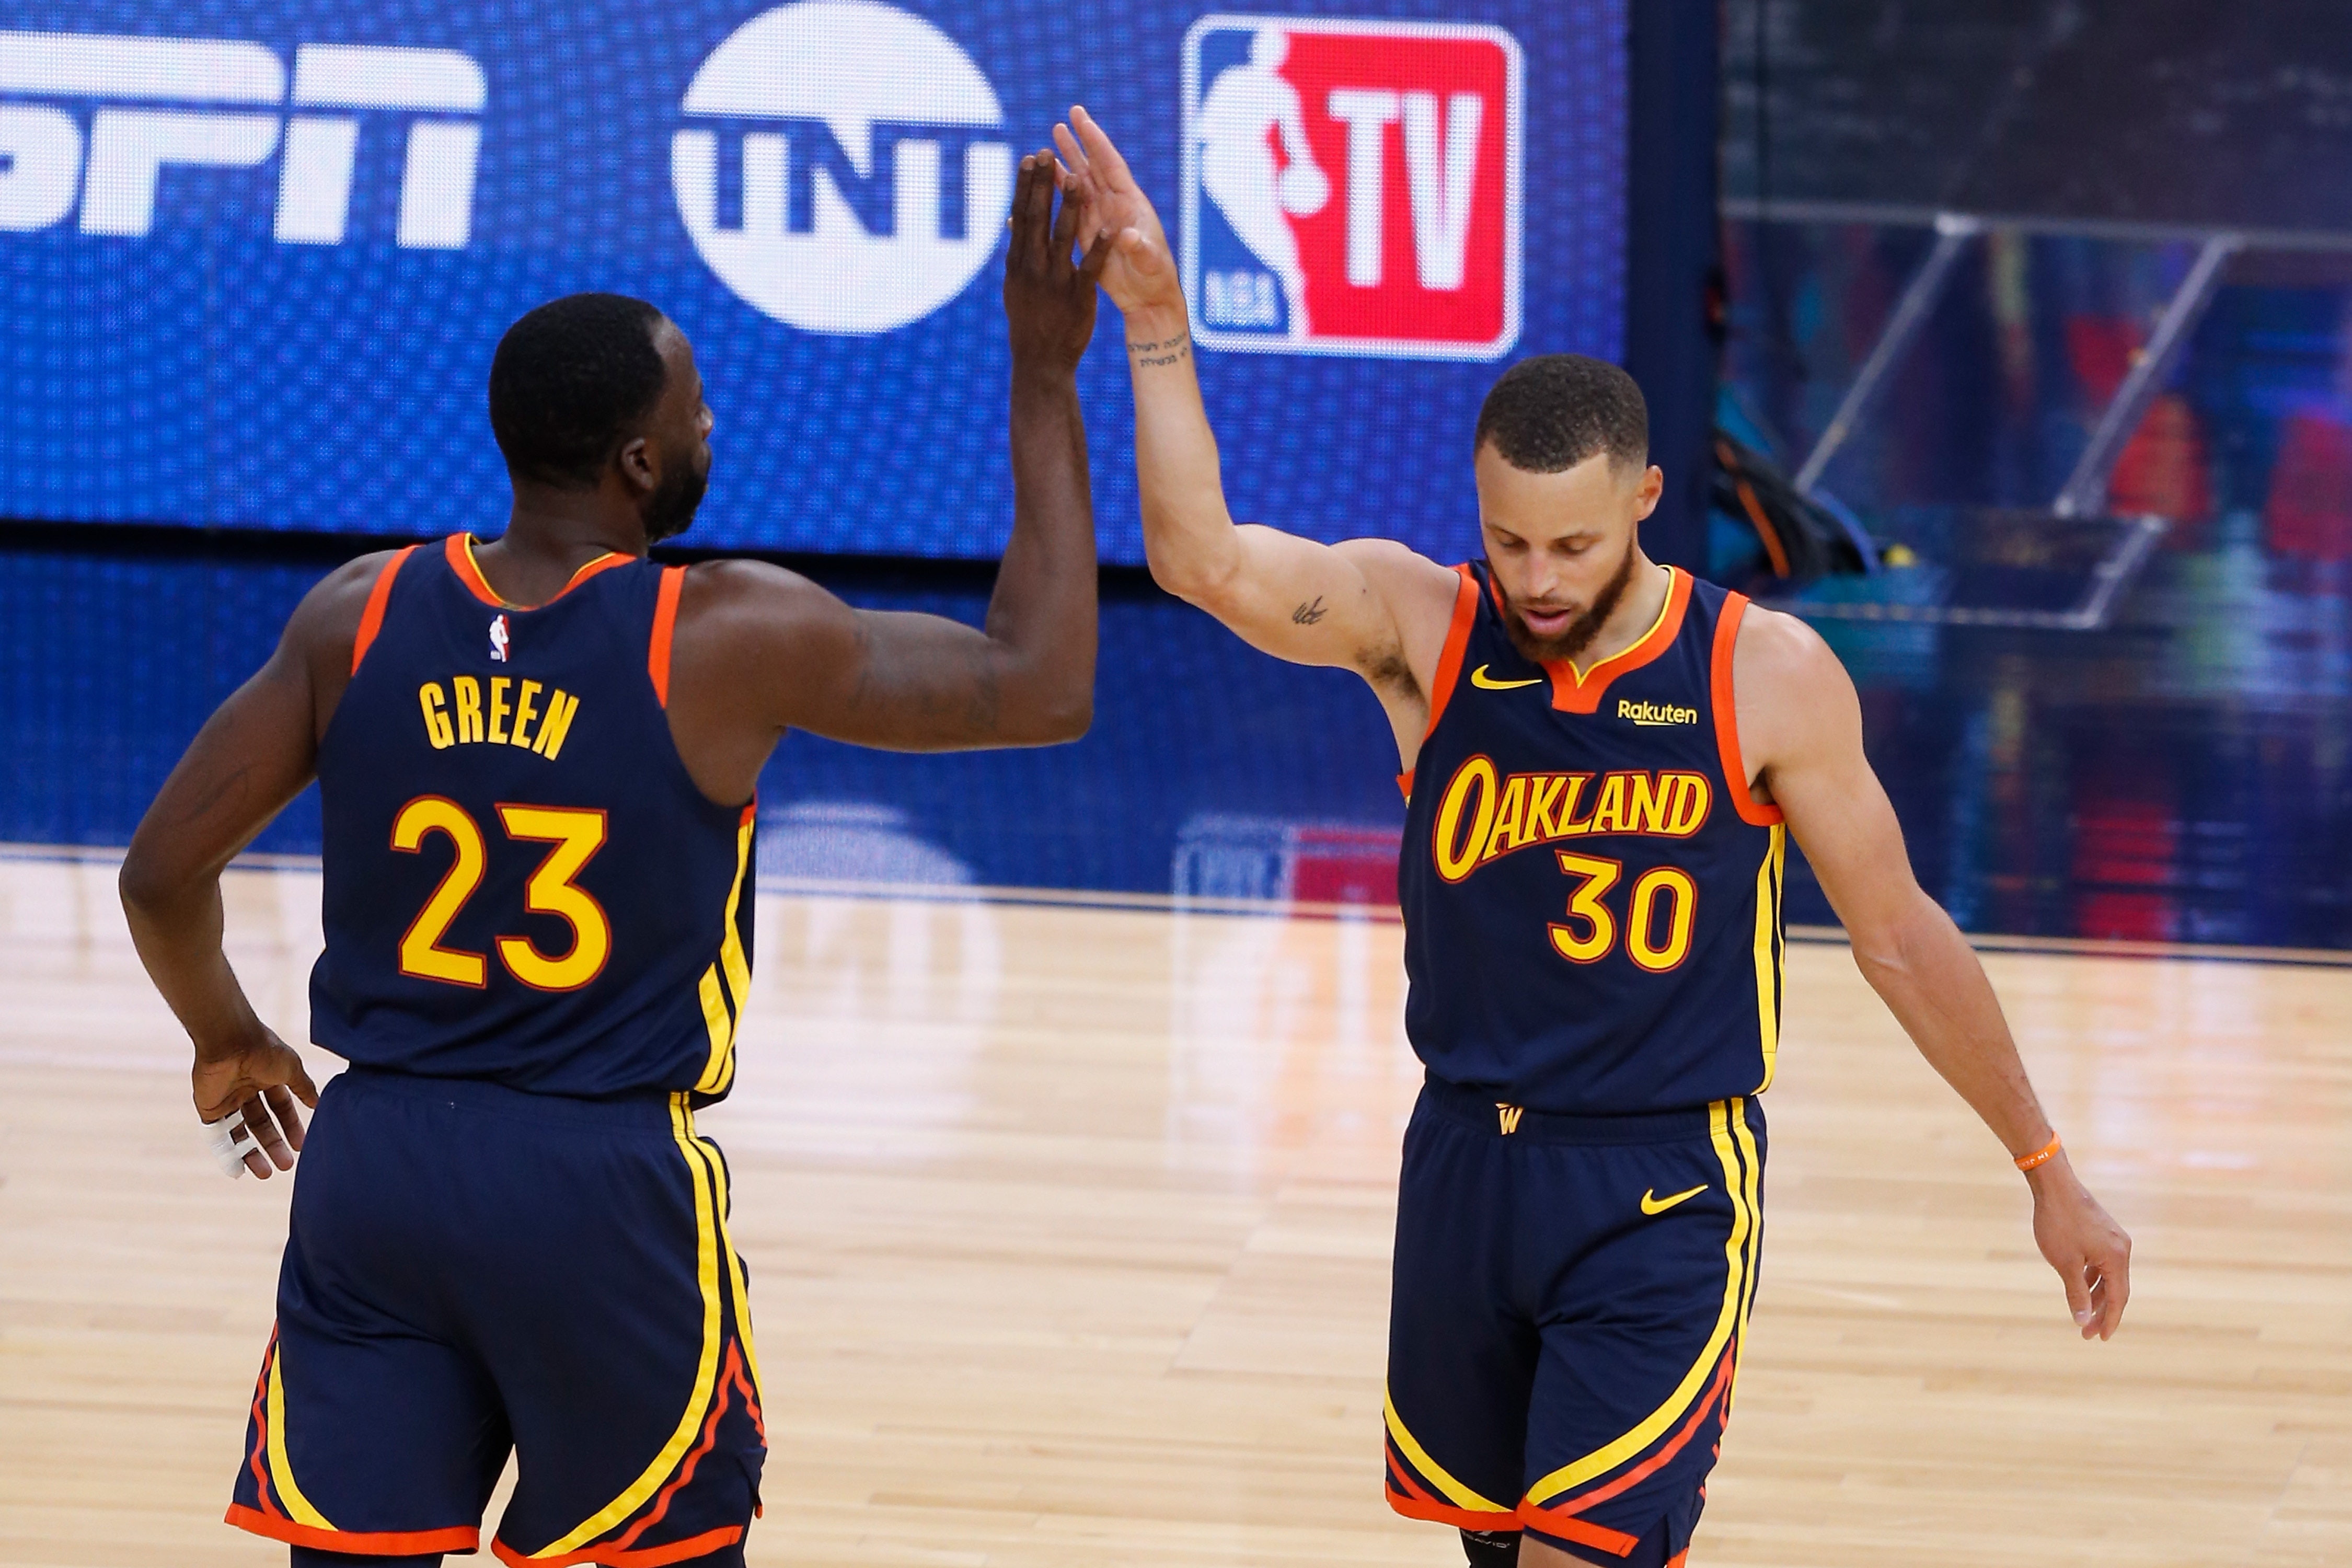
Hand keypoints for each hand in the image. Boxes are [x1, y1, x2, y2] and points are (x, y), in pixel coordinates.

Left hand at [193, 1030, 320, 1178]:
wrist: (230, 1041)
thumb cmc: (265, 1050)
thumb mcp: (292, 1069)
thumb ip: (303, 1087)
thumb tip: (318, 1102)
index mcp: (267, 1078)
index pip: (280, 1108)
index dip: (291, 1126)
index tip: (301, 1145)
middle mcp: (247, 1091)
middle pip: (261, 1124)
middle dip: (274, 1145)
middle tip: (286, 1165)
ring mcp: (227, 1101)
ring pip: (242, 1134)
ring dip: (254, 1153)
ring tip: (267, 1173)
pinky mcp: (209, 1110)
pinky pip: (219, 1137)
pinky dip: (228, 1154)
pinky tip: (239, 1170)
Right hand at [1003, 149, 1111, 375]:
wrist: (1040, 361)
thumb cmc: (1029, 320)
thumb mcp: (1016, 285)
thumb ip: (1019, 253)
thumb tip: (1012, 223)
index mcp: (1016, 261)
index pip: (1020, 215)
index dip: (1024, 185)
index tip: (1028, 158)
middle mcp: (1031, 266)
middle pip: (1036, 217)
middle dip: (1041, 183)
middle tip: (1045, 151)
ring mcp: (1054, 280)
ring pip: (1063, 236)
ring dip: (1070, 206)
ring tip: (1077, 178)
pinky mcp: (1077, 295)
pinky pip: (1091, 267)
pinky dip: (1102, 247)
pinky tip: (1113, 227)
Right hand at [1052, 106, 1182, 325]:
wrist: (1148, 299)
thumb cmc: (1156, 277)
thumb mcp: (1151, 261)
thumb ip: (1139, 247)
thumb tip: (1126, 237)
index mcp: (1130, 202)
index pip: (1109, 164)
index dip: (1094, 140)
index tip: (1079, 116)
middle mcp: (1113, 205)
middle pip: (1091, 168)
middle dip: (1076, 145)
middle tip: (1060, 122)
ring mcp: (1099, 219)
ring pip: (1076, 187)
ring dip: (1061, 168)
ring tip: (1043, 151)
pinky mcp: (1087, 236)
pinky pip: (1067, 212)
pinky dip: (1054, 199)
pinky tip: (1039, 189)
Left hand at [2027, 1153, 2131, 1339]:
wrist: (2054, 1185)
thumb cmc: (2057, 1223)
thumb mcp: (2065, 1263)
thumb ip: (2076, 1293)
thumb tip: (2082, 1320)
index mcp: (2116, 1258)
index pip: (2117, 1298)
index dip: (2109, 1320)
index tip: (2100, 1338)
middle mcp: (2121, 1249)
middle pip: (2115, 1289)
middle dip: (2101, 1312)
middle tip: (2087, 1333)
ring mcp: (2113, 1239)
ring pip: (2107, 1276)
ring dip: (2096, 1296)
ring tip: (2082, 1314)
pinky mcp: (2103, 1232)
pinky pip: (2101, 1263)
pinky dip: (2092, 1278)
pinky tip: (2079, 1287)